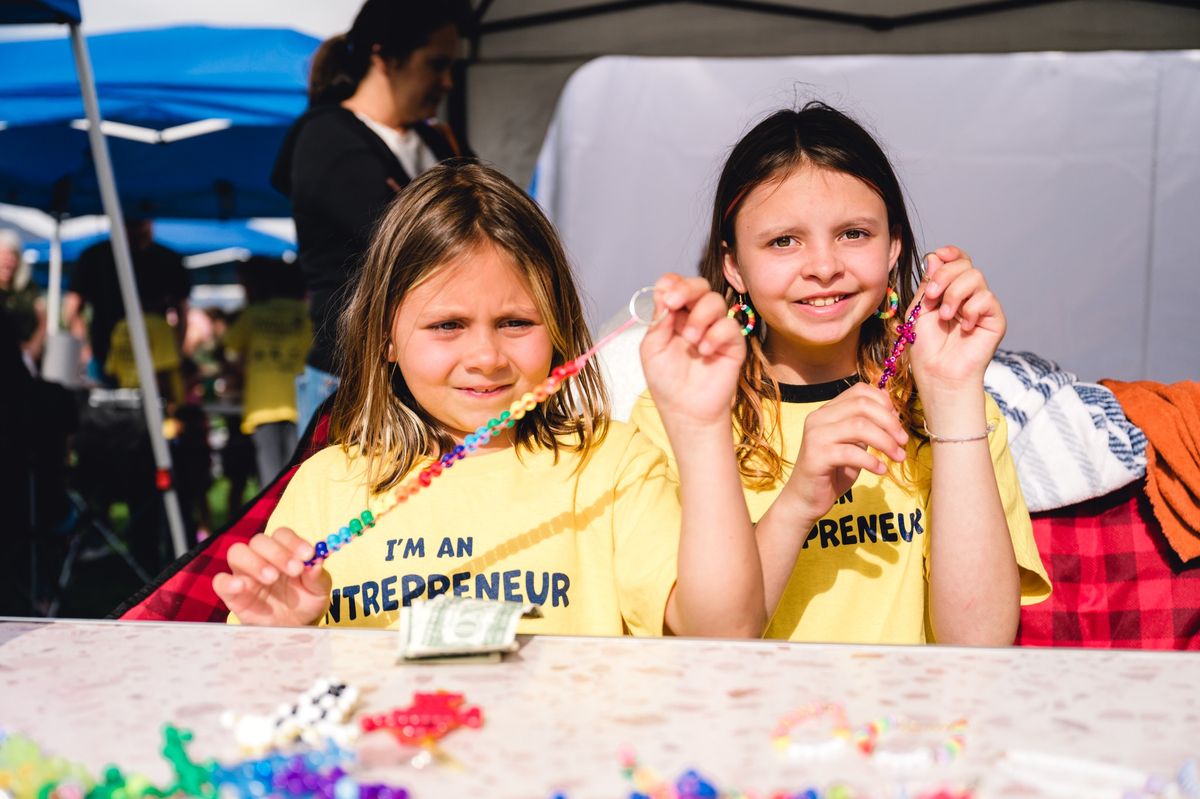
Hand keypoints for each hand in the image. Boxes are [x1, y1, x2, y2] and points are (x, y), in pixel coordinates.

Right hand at [212, 528, 331, 626]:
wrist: (291, 627)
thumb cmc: (305, 602)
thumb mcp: (318, 590)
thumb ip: (317, 576)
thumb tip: (316, 563)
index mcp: (284, 550)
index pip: (282, 535)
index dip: (294, 541)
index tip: (308, 554)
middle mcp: (261, 556)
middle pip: (259, 541)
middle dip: (277, 553)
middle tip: (294, 569)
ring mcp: (244, 574)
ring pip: (237, 553)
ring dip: (255, 562)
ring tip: (272, 578)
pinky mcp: (231, 593)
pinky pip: (220, 581)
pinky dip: (228, 581)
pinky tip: (242, 586)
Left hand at [639, 273, 746, 429]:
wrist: (686, 410)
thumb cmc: (666, 382)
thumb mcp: (652, 349)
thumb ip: (659, 320)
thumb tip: (664, 293)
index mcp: (674, 316)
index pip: (676, 286)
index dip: (673, 284)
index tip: (666, 295)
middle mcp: (695, 318)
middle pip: (699, 286)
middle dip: (687, 289)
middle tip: (676, 303)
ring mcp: (715, 329)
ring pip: (715, 301)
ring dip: (700, 317)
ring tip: (691, 340)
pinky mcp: (733, 343)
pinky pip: (730, 325)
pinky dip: (716, 335)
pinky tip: (705, 352)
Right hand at [782, 383, 907, 521]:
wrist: (806, 499)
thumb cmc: (833, 472)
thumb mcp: (854, 444)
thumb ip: (868, 425)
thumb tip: (890, 406)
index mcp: (827, 411)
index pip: (859, 391)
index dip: (884, 403)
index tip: (898, 424)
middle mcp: (818, 418)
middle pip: (862, 405)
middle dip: (890, 422)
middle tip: (903, 441)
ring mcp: (815, 436)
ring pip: (859, 426)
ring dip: (885, 442)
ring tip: (898, 457)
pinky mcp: (816, 457)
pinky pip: (850, 453)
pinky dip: (872, 461)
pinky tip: (881, 470)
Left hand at [909, 246, 1005, 392]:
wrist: (938, 373)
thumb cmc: (926, 347)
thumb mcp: (919, 310)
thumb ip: (929, 284)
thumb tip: (936, 256)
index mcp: (949, 291)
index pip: (956, 261)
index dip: (950, 254)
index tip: (939, 255)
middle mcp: (968, 296)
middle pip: (965, 264)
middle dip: (945, 275)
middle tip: (932, 297)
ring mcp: (982, 307)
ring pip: (976, 277)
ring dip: (954, 293)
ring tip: (945, 316)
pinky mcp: (995, 319)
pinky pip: (987, 298)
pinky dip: (971, 309)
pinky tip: (964, 327)